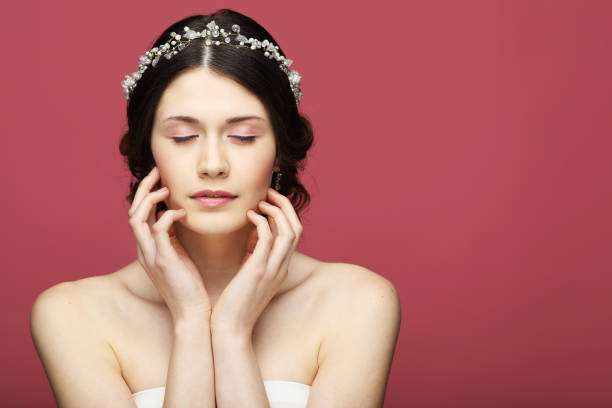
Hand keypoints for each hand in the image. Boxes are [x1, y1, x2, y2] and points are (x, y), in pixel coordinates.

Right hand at [128, 166, 211, 322]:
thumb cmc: (190, 286)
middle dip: (143, 189)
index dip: (145, 195)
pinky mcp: (164, 260)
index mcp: (147, 249)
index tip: (159, 179)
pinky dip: (168, 215)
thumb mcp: (178, 257)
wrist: (192, 313)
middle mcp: (144, 250)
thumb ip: (173, 238)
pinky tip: (183, 212)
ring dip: (150, 199)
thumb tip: (178, 218)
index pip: (137, 215)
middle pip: (133, 212)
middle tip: (157, 172)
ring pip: (137, 218)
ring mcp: (151, 255)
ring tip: (166, 188)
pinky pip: (158, 230)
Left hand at [210, 188, 302, 338]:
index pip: (294, 234)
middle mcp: (282, 267)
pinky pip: (268, 239)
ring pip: (289, 231)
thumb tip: (253, 232)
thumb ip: (255, 252)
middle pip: (297, 228)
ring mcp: (273, 269)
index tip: (269, 201)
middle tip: (270, 192)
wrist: (230, 329)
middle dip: (286, 207)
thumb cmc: (235, 303)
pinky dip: (261, 222)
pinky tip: (249, 216)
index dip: (285, 214)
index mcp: (281, 268)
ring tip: (262, 200)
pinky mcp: (258, 270)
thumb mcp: (250, 273)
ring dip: (277, 211)